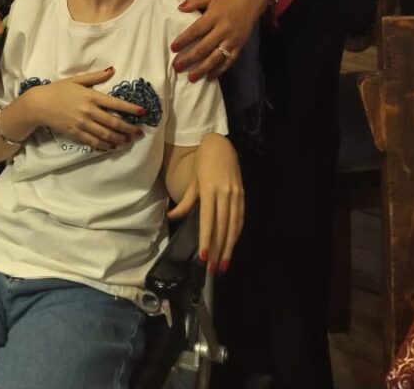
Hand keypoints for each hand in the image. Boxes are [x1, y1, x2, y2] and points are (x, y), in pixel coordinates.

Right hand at [29, 67, 145, 151]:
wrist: (39, 104)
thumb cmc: (58, 89)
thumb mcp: (77, 80)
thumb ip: (96, 76)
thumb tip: (112, 69)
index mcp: (91, 96)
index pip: (115, 103)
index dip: (130, 109)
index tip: (142, 113)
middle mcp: (89, 111)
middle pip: (113, 122)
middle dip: (129, 128)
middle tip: (140, 132)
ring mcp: (82, 124)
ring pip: (105, 134)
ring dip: (119, 138)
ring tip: (129, 140)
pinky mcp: (75, 133)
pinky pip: (93, 142)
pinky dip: (104, 145)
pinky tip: (112, 146)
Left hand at [167, 133, 243, 272]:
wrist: (221, 145)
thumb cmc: (203, 162)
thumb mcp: (192, 180)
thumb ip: (185, 201)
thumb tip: (171, 217)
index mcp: (209, 190)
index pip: (208, 220)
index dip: (206, 239)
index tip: (203, 257)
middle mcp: (224, 194)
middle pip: (222, 227)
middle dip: (217, 250)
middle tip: (213, 269)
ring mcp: (236, 195)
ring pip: (233, 226)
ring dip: (229, 247)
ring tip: (223, 264)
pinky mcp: (242, 195)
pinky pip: (240, 218)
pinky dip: (236, 234)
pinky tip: (232, 245)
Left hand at [171, 0, 267, 81]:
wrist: (250, 3)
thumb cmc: (226, 0)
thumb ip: (194, 0)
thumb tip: (179, 8)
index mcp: (214, 16)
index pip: (197, 30)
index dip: (184, 40)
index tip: (173, 48)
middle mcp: (223, 30)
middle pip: (204, 47)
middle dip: (190, 58)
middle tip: (177, 67)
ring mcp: (232, 40)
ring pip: (216, 58)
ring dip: (203, 69)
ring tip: (191, 78)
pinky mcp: (239, 47)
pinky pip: (229, 61)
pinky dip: (219, 70)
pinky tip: (209, 77)